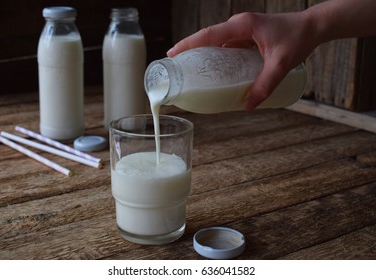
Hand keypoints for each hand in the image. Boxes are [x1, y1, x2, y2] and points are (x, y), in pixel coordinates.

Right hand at [167, 12, 318, 110]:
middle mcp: (239, 25)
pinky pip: (225, 45)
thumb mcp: (281, 64)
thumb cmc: (298, 38)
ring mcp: (242, 30)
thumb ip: (265, 85)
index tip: (172, 54)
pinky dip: (215, 55)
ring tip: (190, 70)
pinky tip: (213, 69)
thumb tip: (247, 106)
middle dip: (189, 50)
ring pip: (215, 41)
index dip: (188, 44)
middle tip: (175, 66)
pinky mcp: (246, 36)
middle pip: (207, 37)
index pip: (209, 34)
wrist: (312, 26)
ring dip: (201, 53)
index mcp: (242, 26)